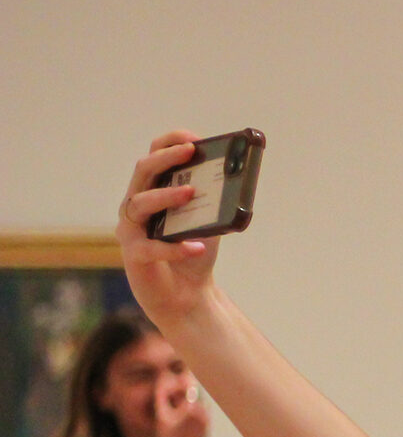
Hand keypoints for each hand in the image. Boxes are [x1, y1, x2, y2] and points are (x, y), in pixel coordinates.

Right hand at [118, 131, 221, 327]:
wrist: (188, 296)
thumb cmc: (195, 253)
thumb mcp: (210, 223)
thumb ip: (216, 203)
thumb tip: (237, 180)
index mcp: (153, 192)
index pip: (153, 157)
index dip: (170, 144)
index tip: (194, 139)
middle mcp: (136, 206)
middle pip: (143, 172)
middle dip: (166, 159)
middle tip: (190, 153)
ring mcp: (131, 230)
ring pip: (140, 203)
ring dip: (167, 195)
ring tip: (192, 192)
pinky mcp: (135, 257)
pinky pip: (150, 248)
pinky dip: (175, 246)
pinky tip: (197, 246)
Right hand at [156, 377, 209, 436]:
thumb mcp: (161, 415)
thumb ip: (162, 394)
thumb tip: (164, 375)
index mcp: (191, 409)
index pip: (189, 384)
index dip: (184, 376)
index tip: (182, 365)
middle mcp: (203, 413)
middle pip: (193, 392)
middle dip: (182, 388)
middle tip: (173, 391)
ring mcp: (207, 419)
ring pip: (197, 401)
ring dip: (185, 398)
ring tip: (172, 408)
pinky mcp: (207, 424)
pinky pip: (198, 409)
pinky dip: (188, 407)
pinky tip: (179, 417)